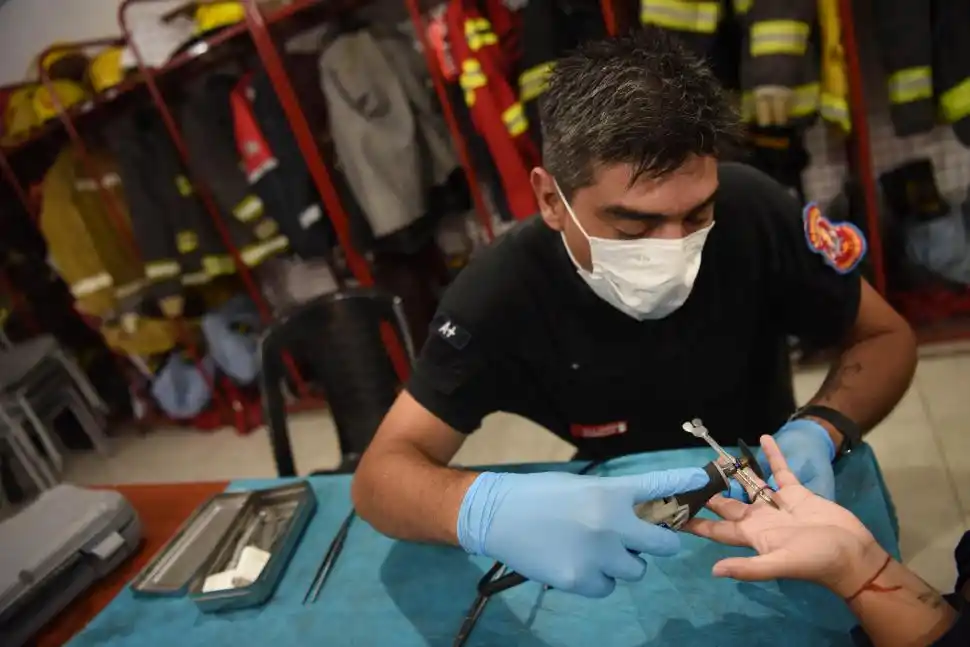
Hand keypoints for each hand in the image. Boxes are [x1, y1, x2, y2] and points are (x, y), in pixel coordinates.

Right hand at [456, 468, 709, 597]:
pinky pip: (608, 587)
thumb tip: (640, 516)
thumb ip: (613, 501)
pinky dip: (599, 580)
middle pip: (662, 545)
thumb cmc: (539, 495)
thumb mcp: (582, 487)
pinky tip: (578, 564)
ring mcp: (598, 555)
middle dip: (661, 544)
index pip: (657, 487)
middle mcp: (610, 523)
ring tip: (596, 551)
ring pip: (636, 570)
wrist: (497, 515)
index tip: (702, 482)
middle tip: (648, 542)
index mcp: (609, 493)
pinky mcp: (581, 579)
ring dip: (624, 563)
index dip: (683, 485)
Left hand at [687, 435, 884, 595]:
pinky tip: (763, 438)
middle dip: (709, 494)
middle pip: (728, 504)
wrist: (853, 552)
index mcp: (752, 535)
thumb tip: (715, 572)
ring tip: (717, 456)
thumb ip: (748, 567)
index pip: (716, 530)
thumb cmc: (815, 560)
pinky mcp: (797, 493)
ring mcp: (778, 505)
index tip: (673, 514)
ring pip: (751, 485)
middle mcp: (760, 520)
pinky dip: (772, 456)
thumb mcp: (779, 563)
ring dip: (736, 472)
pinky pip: (780, 471)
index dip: (696, 523)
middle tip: (689, 477)